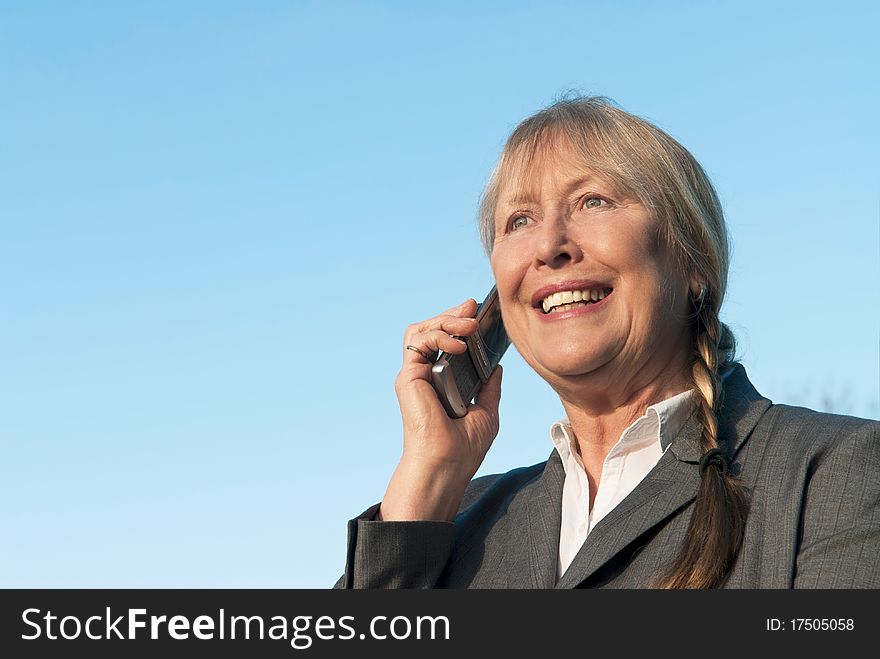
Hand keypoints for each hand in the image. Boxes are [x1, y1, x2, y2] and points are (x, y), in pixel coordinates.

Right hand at [379, 298, 502, 521]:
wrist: (446, 468)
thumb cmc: (463, 450)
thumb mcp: (486, 413)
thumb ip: (488, 388)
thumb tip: (496, 367)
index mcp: (440, 384)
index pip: (444, 342)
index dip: (458, 324)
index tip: (478, 314)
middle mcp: (424, 377)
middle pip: (431, 330)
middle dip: (452, 314)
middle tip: (473, 307)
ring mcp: (414, 376)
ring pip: (421, 330)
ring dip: (446, 319)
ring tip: (469, 323)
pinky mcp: (408, 378)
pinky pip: (420, 342)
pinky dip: (440, 334)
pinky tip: (461, 342)